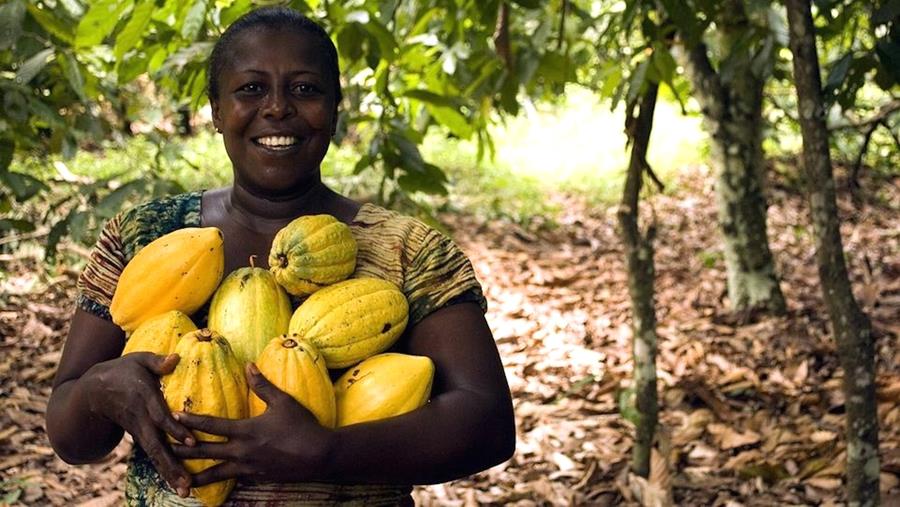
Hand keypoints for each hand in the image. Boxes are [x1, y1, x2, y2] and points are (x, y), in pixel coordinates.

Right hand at [82, 352, 193, 495]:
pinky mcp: (139, 436)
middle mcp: (141, 419)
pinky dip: (164, 469)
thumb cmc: (122, 370)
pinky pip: (153, 455)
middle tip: (187, 483)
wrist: (91, 392)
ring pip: (154, 455)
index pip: (160, 417)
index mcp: (143, 398)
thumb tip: (176, 358)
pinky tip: (178, 483)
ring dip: (169, 473)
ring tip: (185, 490)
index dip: (174, 429)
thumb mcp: (137, 360)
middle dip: (172, 464)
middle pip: (156, 445)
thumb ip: (157, 361)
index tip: (190, 442)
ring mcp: (139, 430)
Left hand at [171, 363, 332, 486]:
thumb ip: (263, 385)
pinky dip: (221, 483)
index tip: (173, 417)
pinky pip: (234, 480)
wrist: (320, 456)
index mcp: (246, 430)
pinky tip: (214, 486)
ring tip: (181, 480)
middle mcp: (242, 451)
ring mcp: (249, 468)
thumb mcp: (283, 402)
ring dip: (197, 476)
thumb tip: (248, 365)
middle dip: (183, 450)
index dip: (192, 420)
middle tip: (164, 449)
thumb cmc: (302, 426)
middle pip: (206, 451)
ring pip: (216, 474)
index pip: (212, 425)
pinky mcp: (257, 477)